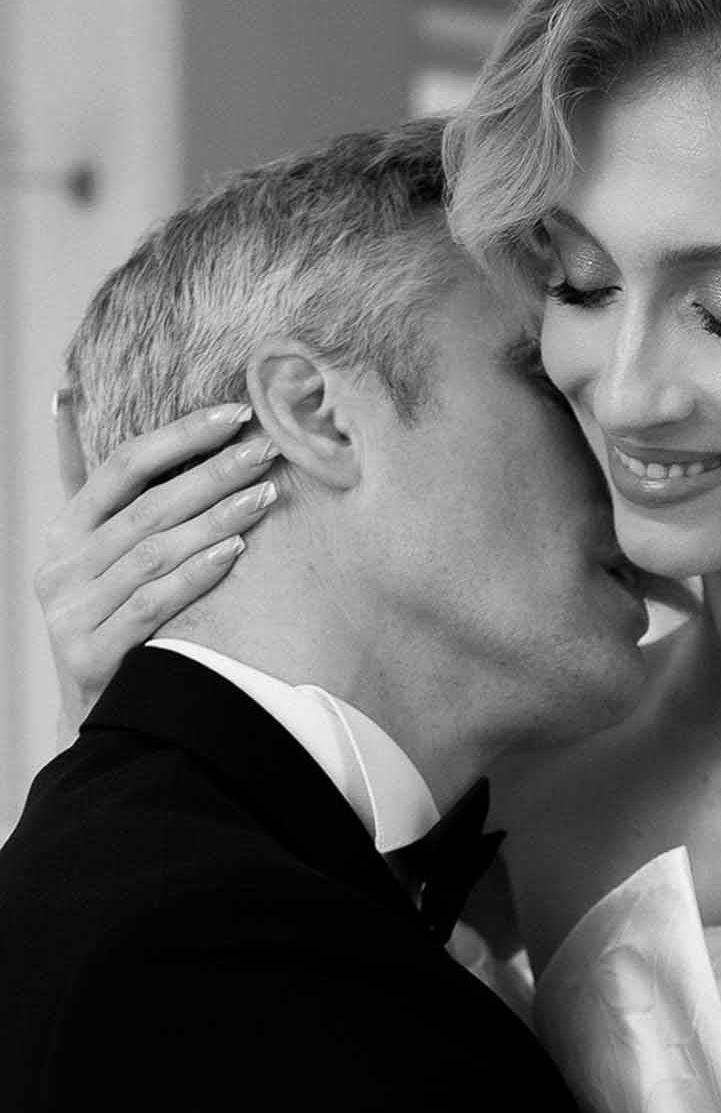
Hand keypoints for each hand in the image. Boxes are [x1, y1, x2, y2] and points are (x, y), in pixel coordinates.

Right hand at [37, 399, 278, 731]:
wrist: (104, 718)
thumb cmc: (113, 622)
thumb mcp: (96, 555)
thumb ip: (98, 489)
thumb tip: (65, 394)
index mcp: (65, 533)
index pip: (122, 466)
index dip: (180, 436)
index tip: (236, 414)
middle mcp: (60, 567)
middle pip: (147, 507)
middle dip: (212, 473)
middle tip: (267, 450)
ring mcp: (71, 612)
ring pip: (153, 552)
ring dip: (214, 519)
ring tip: (265, 495)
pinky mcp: (90, 654)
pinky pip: (153, 604)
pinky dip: (195, 574)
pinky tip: (235, 550)